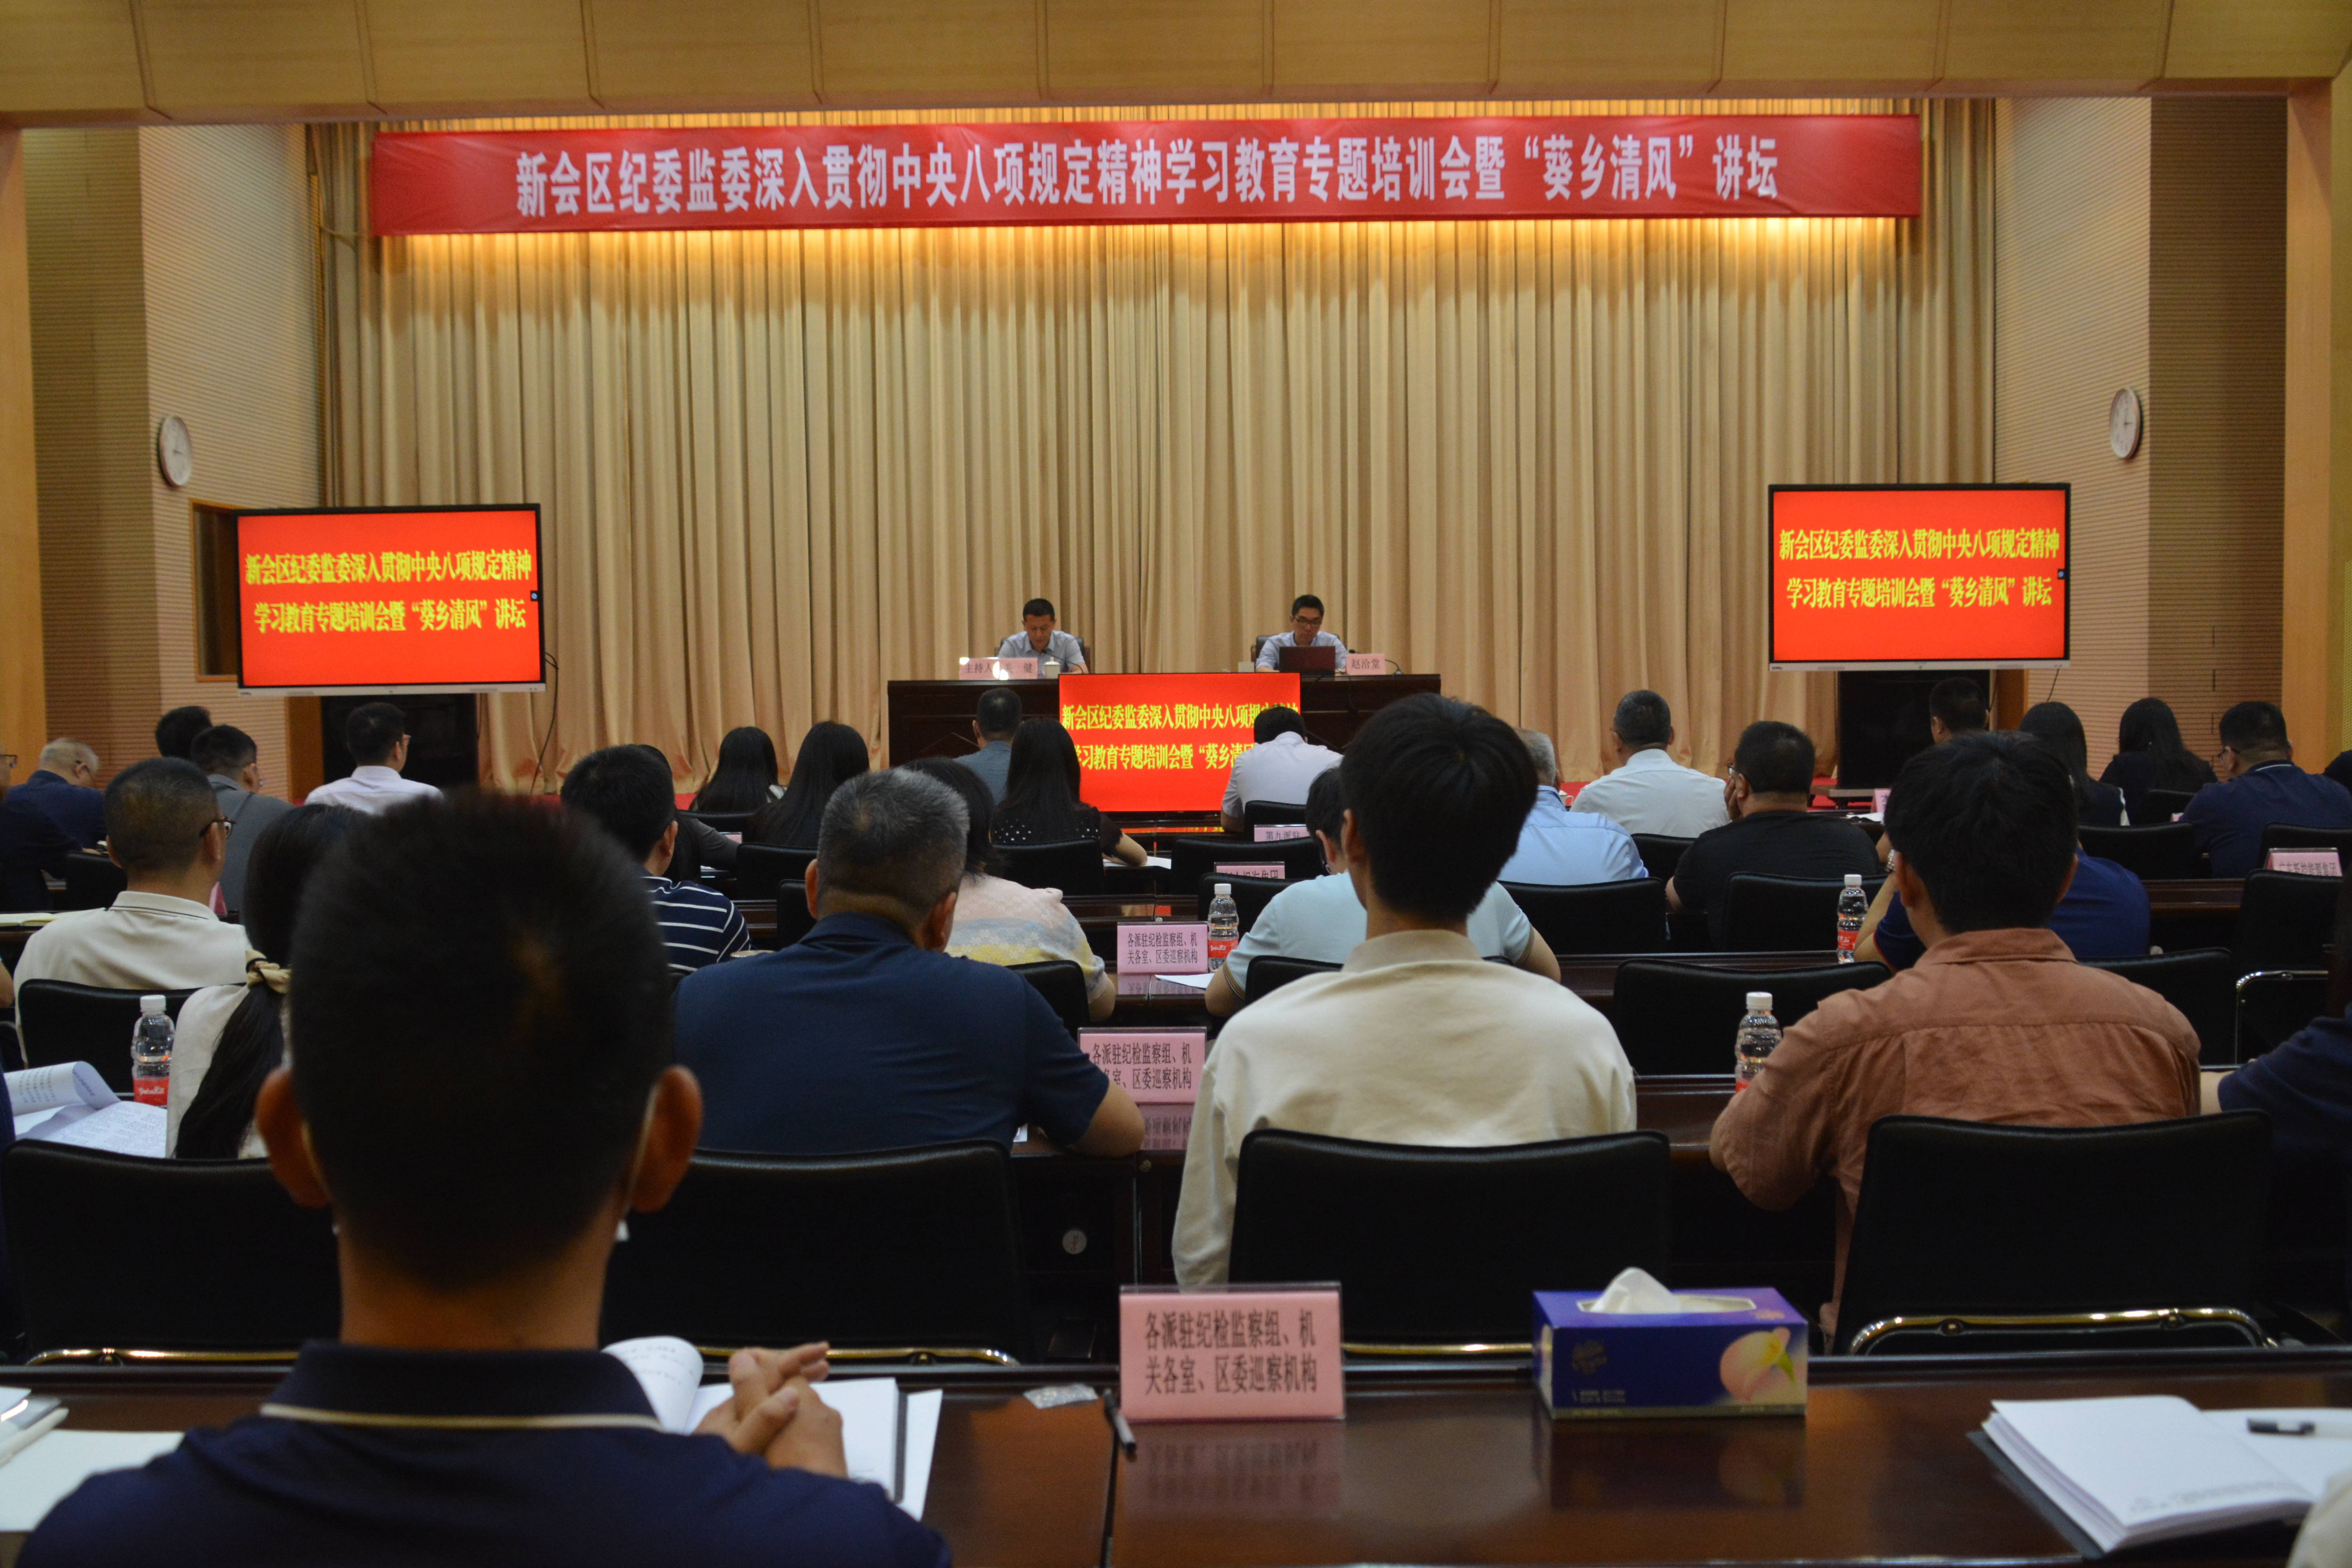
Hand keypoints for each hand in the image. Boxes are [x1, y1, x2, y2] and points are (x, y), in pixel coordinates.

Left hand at [696, 1344, 847, 1475]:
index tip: (821, 1353)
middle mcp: (731, 1411)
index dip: (796, 1358)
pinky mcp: (731, 1443)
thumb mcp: (740, 1448)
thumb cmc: (708, 1475)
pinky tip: (789, 1415)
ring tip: (814, 1382)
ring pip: (763, 1396)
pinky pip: (760, 1413)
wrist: (678, 1499)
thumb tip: (791, 1392)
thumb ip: (763, 1422)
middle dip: (795, 1369)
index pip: (767, 1369)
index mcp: (733, 1406)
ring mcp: (730, 1427)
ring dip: (789, 1386)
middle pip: (765, 1379)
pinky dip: (780, 1405)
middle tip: (824, 1367)